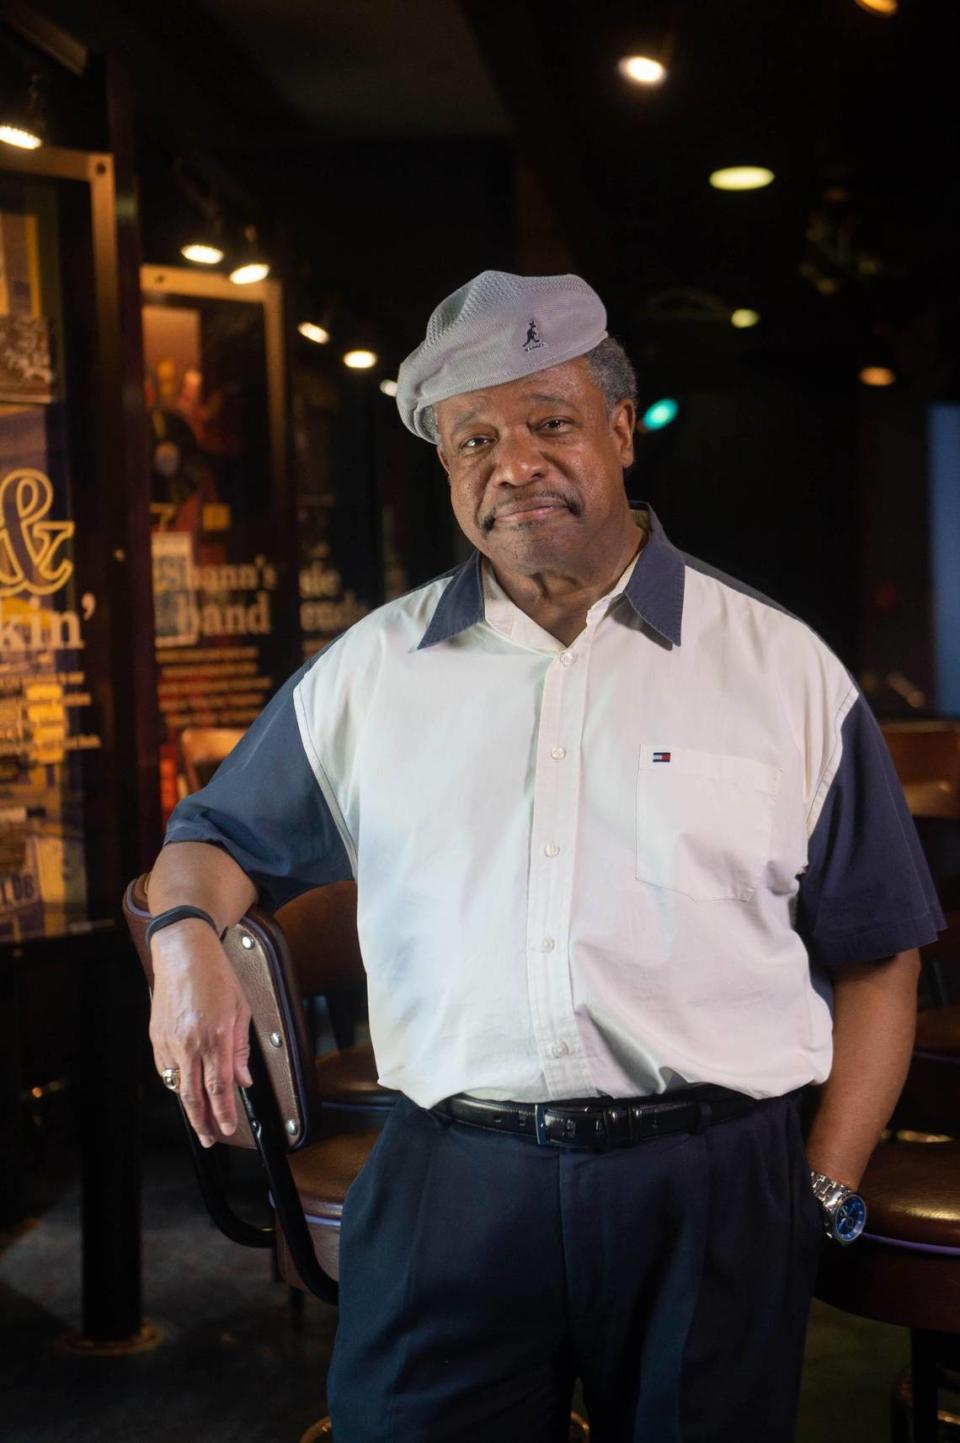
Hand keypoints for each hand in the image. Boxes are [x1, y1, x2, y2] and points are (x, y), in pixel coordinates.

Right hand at [148, 919, 252, 1146]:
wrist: (183, 953)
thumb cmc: (216, 976)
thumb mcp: (240, 1009)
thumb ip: (240, 1048)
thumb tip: (243, 1079)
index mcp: (215, 1037)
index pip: (219, 1087)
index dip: (224, 1112)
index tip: (228, 1128)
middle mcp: (190, 1043)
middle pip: (195, 1095)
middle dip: (203, 1122)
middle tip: (210, 1139)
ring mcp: (169, 1042)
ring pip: (178, 1085)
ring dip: (189, 1107)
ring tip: (199, 1121)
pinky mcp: (156, 1037)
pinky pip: (166, 1069)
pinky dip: (176, 1083)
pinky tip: (185, 1090)